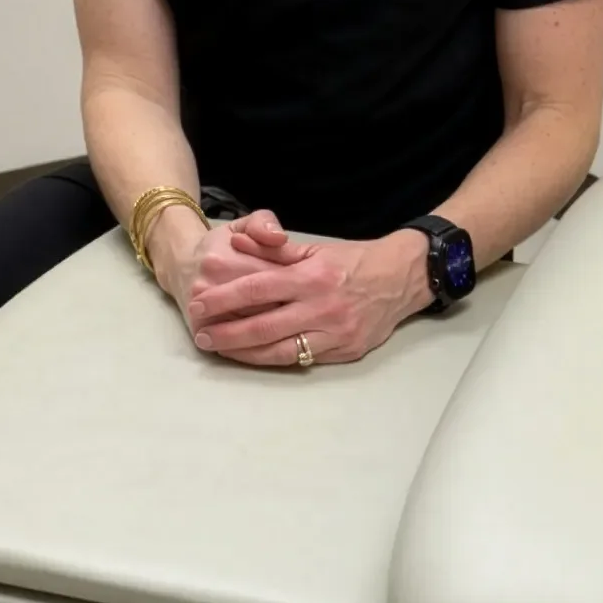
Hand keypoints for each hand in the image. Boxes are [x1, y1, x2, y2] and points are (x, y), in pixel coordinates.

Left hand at [169, 209, 431, 368]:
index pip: (257, 289)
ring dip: (243, 352)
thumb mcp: (316, 248)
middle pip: (262, 325)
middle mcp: (321, 307)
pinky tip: (252, 356)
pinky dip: (272, 359)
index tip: (199, 304)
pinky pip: (301, 359)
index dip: (223, 299)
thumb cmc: (355, 261)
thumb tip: (237, 243)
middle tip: (200, 334)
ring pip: (279, 350)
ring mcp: (334, 333)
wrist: (403, 279)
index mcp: (311, 277)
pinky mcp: (345, 352)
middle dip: (226, 332)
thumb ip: (275, 250)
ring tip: (218, 348)